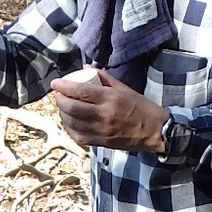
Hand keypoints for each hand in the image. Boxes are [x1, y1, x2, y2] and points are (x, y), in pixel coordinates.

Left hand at [50, 67, 167, 151]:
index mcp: (111, 98)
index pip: (82, 91)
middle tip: (58, 95)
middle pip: (72, 108)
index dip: (64, 86)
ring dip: (62, 114)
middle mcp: (104, 115)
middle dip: (60, 100)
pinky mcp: (101, 143)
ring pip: (72, 123)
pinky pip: (78, 137)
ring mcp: (102, 131)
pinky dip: (70, 128)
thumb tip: (86, 68)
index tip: (55, 83)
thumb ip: (104, 78)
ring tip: (63, 107)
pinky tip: (70, 122)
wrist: (155, 131)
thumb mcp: (124, 89)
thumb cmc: (141, 108)